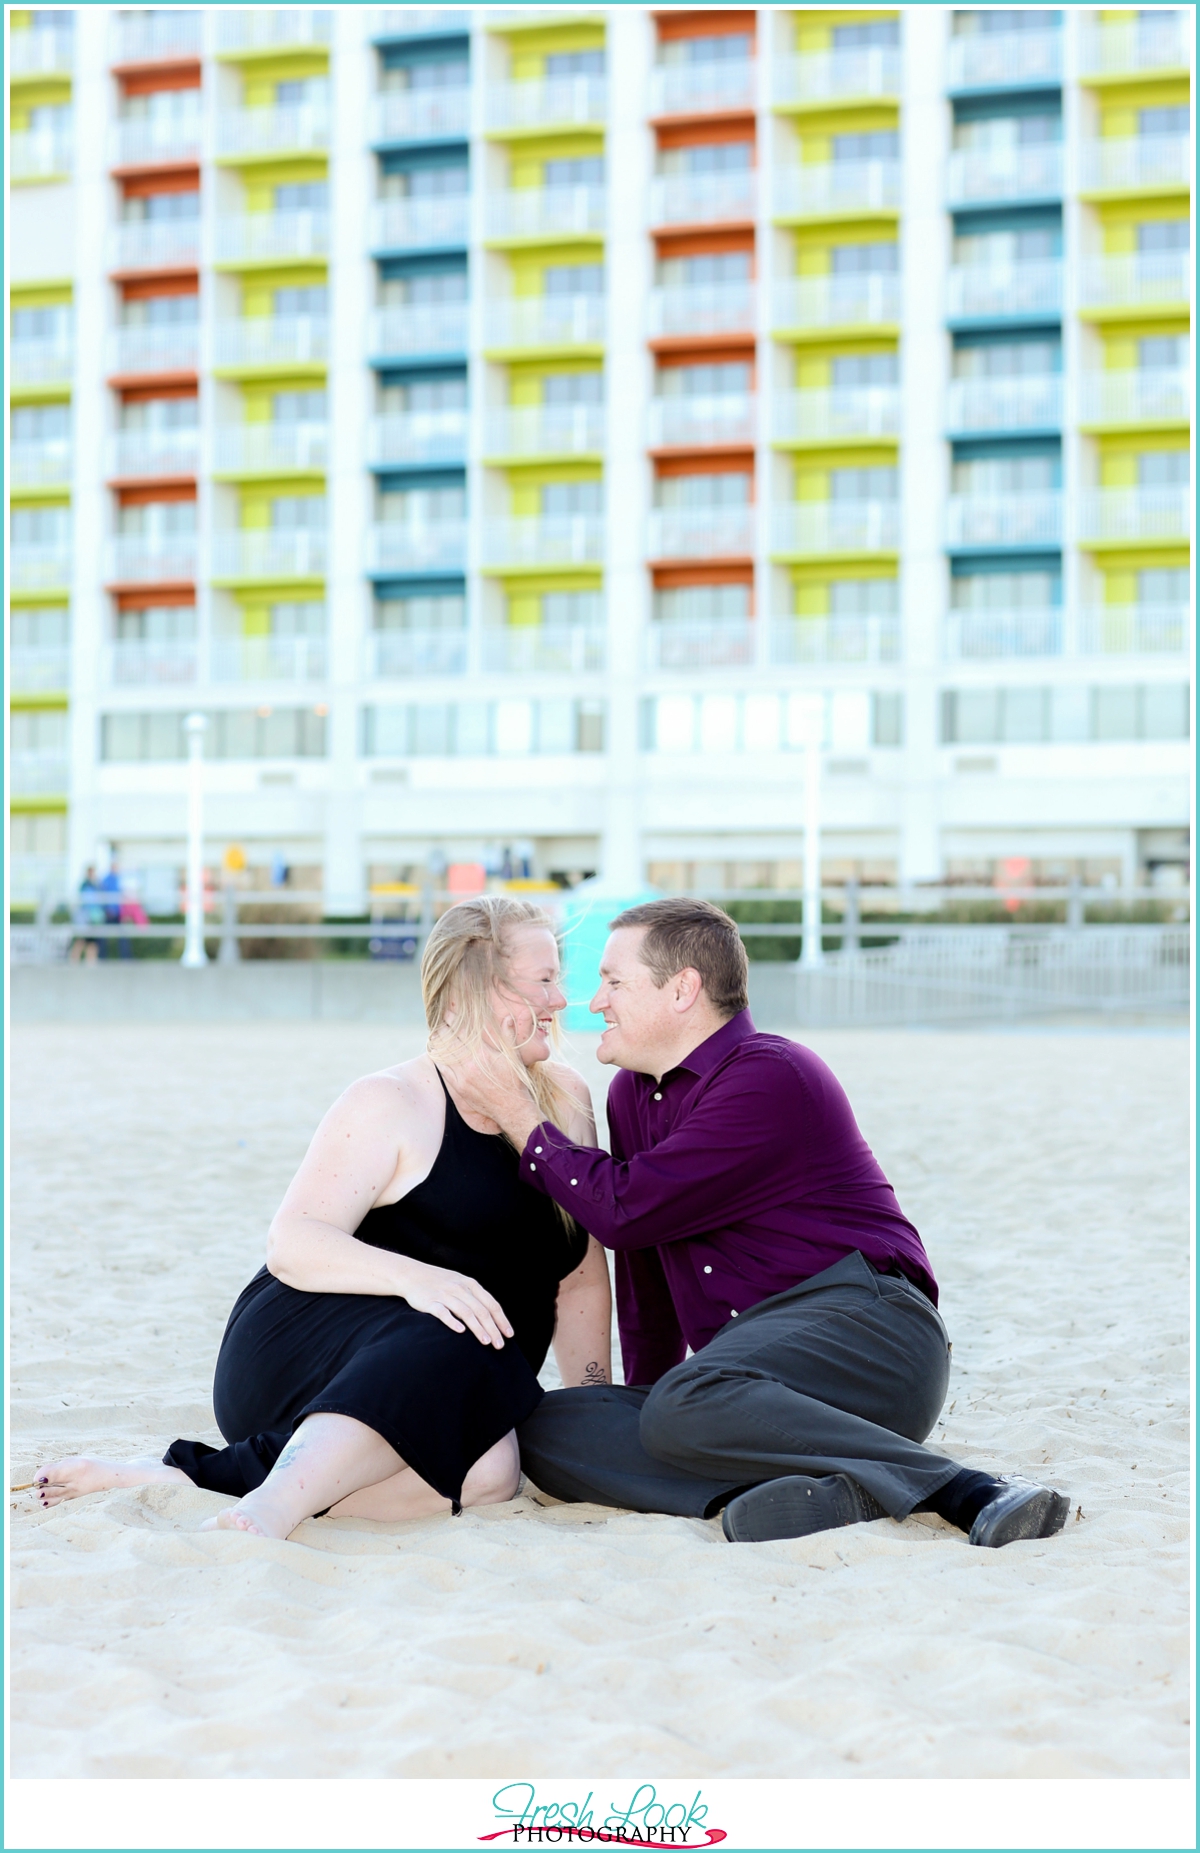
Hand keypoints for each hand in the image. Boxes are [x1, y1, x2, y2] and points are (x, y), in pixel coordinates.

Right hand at [397, 1258, 513, 1347]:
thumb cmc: (439, 1281)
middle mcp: (460, 1289)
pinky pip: (443, 1312)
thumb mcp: (460, 1282)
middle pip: (481, 1311)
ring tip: (486, 1342)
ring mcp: (445, 1295)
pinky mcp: (431, 1302)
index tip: (509, 1334)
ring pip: (466, 1313)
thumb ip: (474, 1296)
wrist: (411, 1274)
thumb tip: (492, 1315)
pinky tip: (461, 1332)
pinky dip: (453, 1322)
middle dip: (493, 1329)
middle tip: (500, 1345)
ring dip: (478, 1328)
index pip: (491, 1304)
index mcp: (470, 1284)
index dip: (501, 1320)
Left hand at [441, 1024, 541, 1146]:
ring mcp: (461, 1078)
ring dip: (438, 1043)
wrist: (511, 1109)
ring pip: (443, 1055)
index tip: (448, 1012)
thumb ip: (508, 1036)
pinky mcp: (458, 1088)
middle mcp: (469, 1065)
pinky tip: (436, 1052)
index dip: (453, 1020)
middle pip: (449, 1042)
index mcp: (482, 1054)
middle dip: (443, 1029)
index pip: (462, 1032)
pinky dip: (438, 1059)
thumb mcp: (514, 1057)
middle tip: (440, 1020)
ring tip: (436, 1033)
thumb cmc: (515, 1081)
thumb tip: (507, 1018)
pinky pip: (443, 1070)